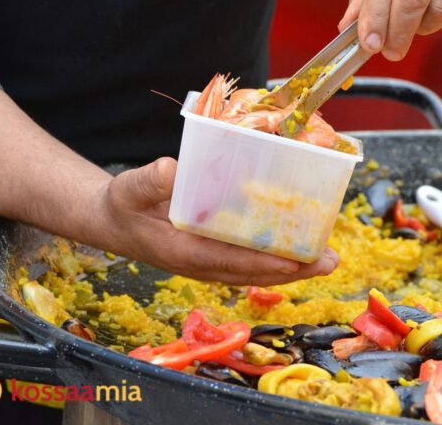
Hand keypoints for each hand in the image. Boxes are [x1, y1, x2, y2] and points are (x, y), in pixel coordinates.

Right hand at [96, 157, 339, 284]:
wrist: (112, 222)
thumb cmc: (122, 205)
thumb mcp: (129, 189)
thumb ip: (148, 181)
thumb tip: (170, 170)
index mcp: (184, 252)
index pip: (232, 261)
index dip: (265, 263)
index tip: (296, 261)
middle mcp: (202, 264)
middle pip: (255, 272)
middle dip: (294, 270)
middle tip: (330, 262)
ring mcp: (210, 262)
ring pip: (257, 271)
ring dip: (292, 268)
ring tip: (326, 259)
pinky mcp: (214, 255)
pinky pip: (250, 261)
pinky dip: (276, 257)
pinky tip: (298, 247)